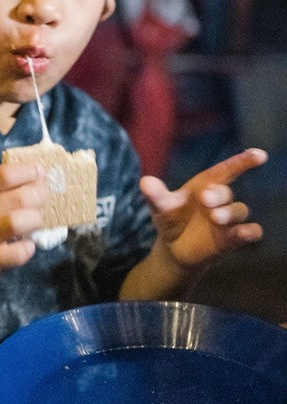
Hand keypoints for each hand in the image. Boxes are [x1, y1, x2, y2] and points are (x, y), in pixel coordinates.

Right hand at [0, 162, 46, 283]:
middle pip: (18, 198)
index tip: (39, 172)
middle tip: (44, 195)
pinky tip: (28, 244)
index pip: (5, 175)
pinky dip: (26, 250)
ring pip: (17, 223)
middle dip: (40, 194)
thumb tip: (30, 175)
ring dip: (35, 219)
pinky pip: (11, 256)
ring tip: (36, 218)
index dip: (29, 171)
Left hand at [139, 148, 267, 270]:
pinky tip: (245, 232)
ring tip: (215, 217)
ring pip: (239, 210)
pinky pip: (250, 232)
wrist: (173, 248)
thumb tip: (144, 182)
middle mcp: (220, 200)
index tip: (259, 155)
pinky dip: (250, 232)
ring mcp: (228, 220)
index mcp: (205, 185)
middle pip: (226, 191)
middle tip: (205, 198)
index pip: (226, 170)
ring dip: (229, 213)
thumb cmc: (171, 219)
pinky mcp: (233, 239)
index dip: (243, 161)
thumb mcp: (161, 207)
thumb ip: (156, 195)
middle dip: (218, 193)